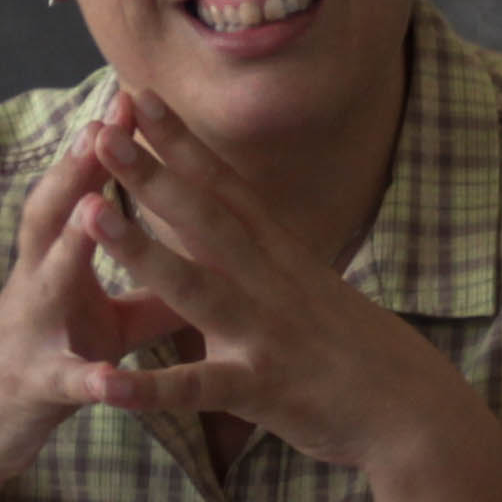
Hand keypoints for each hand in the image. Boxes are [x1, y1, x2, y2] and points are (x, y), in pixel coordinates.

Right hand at [0, 116, 194, 481]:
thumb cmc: (48, 362)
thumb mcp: (102, 318)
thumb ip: (147, 285)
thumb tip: (202, 250)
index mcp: (56, 265)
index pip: (79, 192)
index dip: (104, 148)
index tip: (133, 98)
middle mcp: (35, 287)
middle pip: (50, 216)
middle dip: (76, 170)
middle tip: (103, 123)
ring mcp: (31, 335)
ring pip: (48, 284)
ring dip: (69, 246)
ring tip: (92, 209)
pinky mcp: (35, 389)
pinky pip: (64, 383)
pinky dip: (89, 380)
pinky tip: (111, 379)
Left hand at [66, 91, 484, 474]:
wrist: (412, 408)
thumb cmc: (352, 345)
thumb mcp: (304, 283)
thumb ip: (257, 252)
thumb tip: (220, 214)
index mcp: (277, 253)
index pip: (222, 184)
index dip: (179, 139)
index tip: (137, 94)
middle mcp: (269, 281)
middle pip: (204, 217)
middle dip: (152, 172)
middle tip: (101, 129)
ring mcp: (265, 332)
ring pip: (194, 286)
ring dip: (140, 250)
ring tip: (89, 216)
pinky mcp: (261, 388)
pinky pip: (196, 389)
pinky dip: (148, 390)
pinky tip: (102, 384)